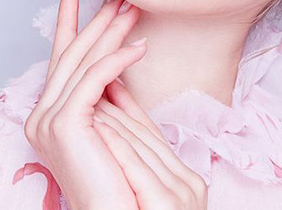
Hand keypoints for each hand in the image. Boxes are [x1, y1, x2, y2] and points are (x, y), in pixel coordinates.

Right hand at [23, 0, 147, 209]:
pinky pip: (95, 80)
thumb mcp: (113, 119)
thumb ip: (111, 89)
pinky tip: (140, 47)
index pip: (63, 55)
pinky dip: (118, 60)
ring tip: (134, 8)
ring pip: (85, 62)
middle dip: (98, 20)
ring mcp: (48, 119)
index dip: (67, 18)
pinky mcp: (63, 125)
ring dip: (112, 32)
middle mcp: (42, 113)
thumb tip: (122, 53)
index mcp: (51, 111)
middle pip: (75, 54)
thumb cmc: (122, 171)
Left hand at [92, 81, 208, 208]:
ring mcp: (181, 193)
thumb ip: (145, 175)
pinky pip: (136, 169)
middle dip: (118, 111)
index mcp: (190, 182)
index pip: (155, 138)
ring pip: (141, 148)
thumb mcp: (156, 202)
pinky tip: (98, 129)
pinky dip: (116, 146)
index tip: (112, 87)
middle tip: (94, 84)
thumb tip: (126, 142)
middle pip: (147, 138)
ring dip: (113, 123)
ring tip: (91, 100)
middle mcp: (190, 183)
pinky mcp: (165, 204)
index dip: (131, 110)